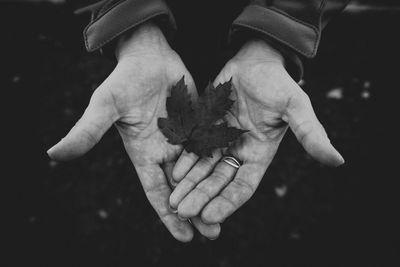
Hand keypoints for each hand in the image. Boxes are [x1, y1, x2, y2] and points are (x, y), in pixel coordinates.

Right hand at [47, 23, 219, 241]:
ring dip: (212, 192)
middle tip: (212, 233)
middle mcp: (166, 151)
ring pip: (201, 172)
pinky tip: (235, 178)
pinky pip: (213, 148)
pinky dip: (221, 164)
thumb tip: (53, 154)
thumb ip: (87, 131)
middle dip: (196, 210)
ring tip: (225, 214)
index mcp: (145, 154)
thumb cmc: (124, 79)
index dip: (169, 215)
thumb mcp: (105, 106)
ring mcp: (185, 139)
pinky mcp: (200, 125)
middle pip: (183, 188)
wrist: (149, 56)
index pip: (157, 192)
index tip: (184, 238)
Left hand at [169, 40, 343, 222]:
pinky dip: (184, 161)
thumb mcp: (296, 107)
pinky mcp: (206, 128)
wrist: (255, 60)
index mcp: (260, 154)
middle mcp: (239, 151)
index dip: (227, 201)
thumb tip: (338, 160)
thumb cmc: (277, 82)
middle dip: (201, 197)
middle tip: (183, 212)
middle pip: (218, 181)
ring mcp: (221, 140)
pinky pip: (193, 148)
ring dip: (189, 185)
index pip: (243, 185)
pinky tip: (172, 173)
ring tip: (173, 201)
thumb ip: (311, 133)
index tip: (210, 215)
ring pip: (203, 168)